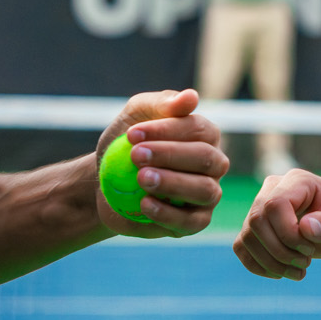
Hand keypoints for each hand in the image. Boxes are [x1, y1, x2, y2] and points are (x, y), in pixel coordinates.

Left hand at [94, 89, 227, 238]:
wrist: (106, 182)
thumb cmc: (126, 143)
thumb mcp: (135, 115)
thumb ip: (161, 103)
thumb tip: (192, 97)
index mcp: (205, 135)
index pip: (198, 129)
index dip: (166, 130)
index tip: (132, 134)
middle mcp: (214, 165)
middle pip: (206, 159)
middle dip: (171, 156)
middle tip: (135, 156)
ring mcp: (207, 195)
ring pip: (205, 190)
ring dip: (173, 184)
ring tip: (141, 179)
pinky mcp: (195, 222)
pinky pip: (191, 222)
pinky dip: (168, 214)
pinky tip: (144, 204)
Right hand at [234, 168, 320, 280]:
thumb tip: (306, 227)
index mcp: (298, 181)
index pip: (274, 204)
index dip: (287, 233)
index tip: (310, 250)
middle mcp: (274, 189)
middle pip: (256, 221)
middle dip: (280, 251)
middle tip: (306, 263)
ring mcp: (261, 208)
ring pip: (247, 237)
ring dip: (271, 263)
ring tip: (299, 271)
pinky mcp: (256, 228)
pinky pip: (242, 247)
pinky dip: (258, 266)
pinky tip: (281, 273)